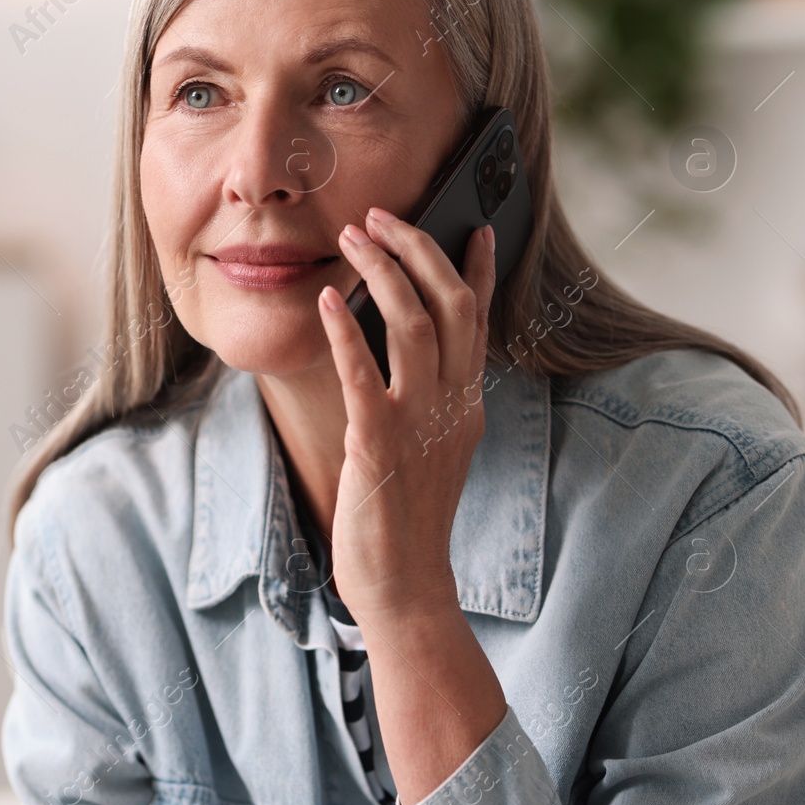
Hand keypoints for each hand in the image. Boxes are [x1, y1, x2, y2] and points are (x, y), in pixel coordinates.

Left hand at [316, 207, 496, 622]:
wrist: (406, 589)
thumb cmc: (406, 521)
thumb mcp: (431, 451)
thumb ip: (428, 400)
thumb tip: (401, 349)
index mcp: (467, 407)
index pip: (480, 322)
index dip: (478, 269)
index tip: (477, 225)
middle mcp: (453, 407)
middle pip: (452, 307)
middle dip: (420, 251)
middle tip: (383, 216)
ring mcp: (420, 425)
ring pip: (416, 326)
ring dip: (384, 273)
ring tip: (354, 237)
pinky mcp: (380, 446)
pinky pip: (364, 376)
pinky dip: (344, 332)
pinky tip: (324, 300)